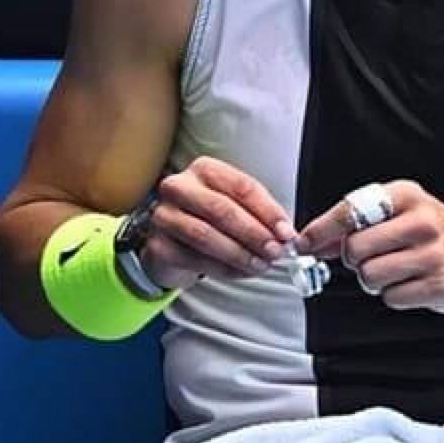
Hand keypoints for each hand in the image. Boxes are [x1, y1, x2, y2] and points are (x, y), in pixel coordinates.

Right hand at [141, 158, 296, 287]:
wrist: (173, 245)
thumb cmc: (210, 221)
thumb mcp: (237, 208)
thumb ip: (260, 216)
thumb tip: (285, 234)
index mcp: (205, 170)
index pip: (241, 186)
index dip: (267, 211)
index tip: (286, 232)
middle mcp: (179, 187)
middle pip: (221, 209)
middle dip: (253, 233)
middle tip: (274, 251)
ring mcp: (164, 215)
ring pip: (205, 235)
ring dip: (239, 254)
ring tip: (260, 265)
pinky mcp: (158, 245)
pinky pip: (195, 259)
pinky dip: (224, 269)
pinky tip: (241, 272)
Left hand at [294, 179, 443, 314]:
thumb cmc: (436, 233)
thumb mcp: (401, 214)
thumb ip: (358, 224)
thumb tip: (313, 241)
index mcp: (406, 196)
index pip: (351, 211)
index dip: (321, 230)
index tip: (304, 242)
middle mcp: (420, 221)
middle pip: (355, 249)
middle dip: (356, 259)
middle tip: (371, 258)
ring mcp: (431, 253)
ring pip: (370, 276)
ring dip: (374, 280)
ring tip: (396, 271)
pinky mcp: (438, 284)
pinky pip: (391, 297)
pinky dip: (395, 295)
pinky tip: (412, 283)